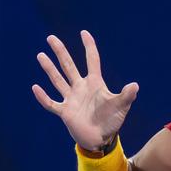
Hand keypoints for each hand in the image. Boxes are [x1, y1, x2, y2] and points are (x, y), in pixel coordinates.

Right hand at [32, 30, 138, 150]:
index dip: (89, 46)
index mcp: (95, 83)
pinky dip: (43, 96)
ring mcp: (71, 99)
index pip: (92, 60)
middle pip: (69, 66)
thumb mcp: (121, 106)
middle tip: (52, 38)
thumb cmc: (112, 121)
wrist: (101, 138)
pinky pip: (51, 103)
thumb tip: (135, 85)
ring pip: (58, 80)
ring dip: (49, 68)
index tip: (84, 33)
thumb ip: (126, 95)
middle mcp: (81, 88)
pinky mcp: (64, 112)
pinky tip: (36, 87)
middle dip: (61, 52)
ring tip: (41, 55)